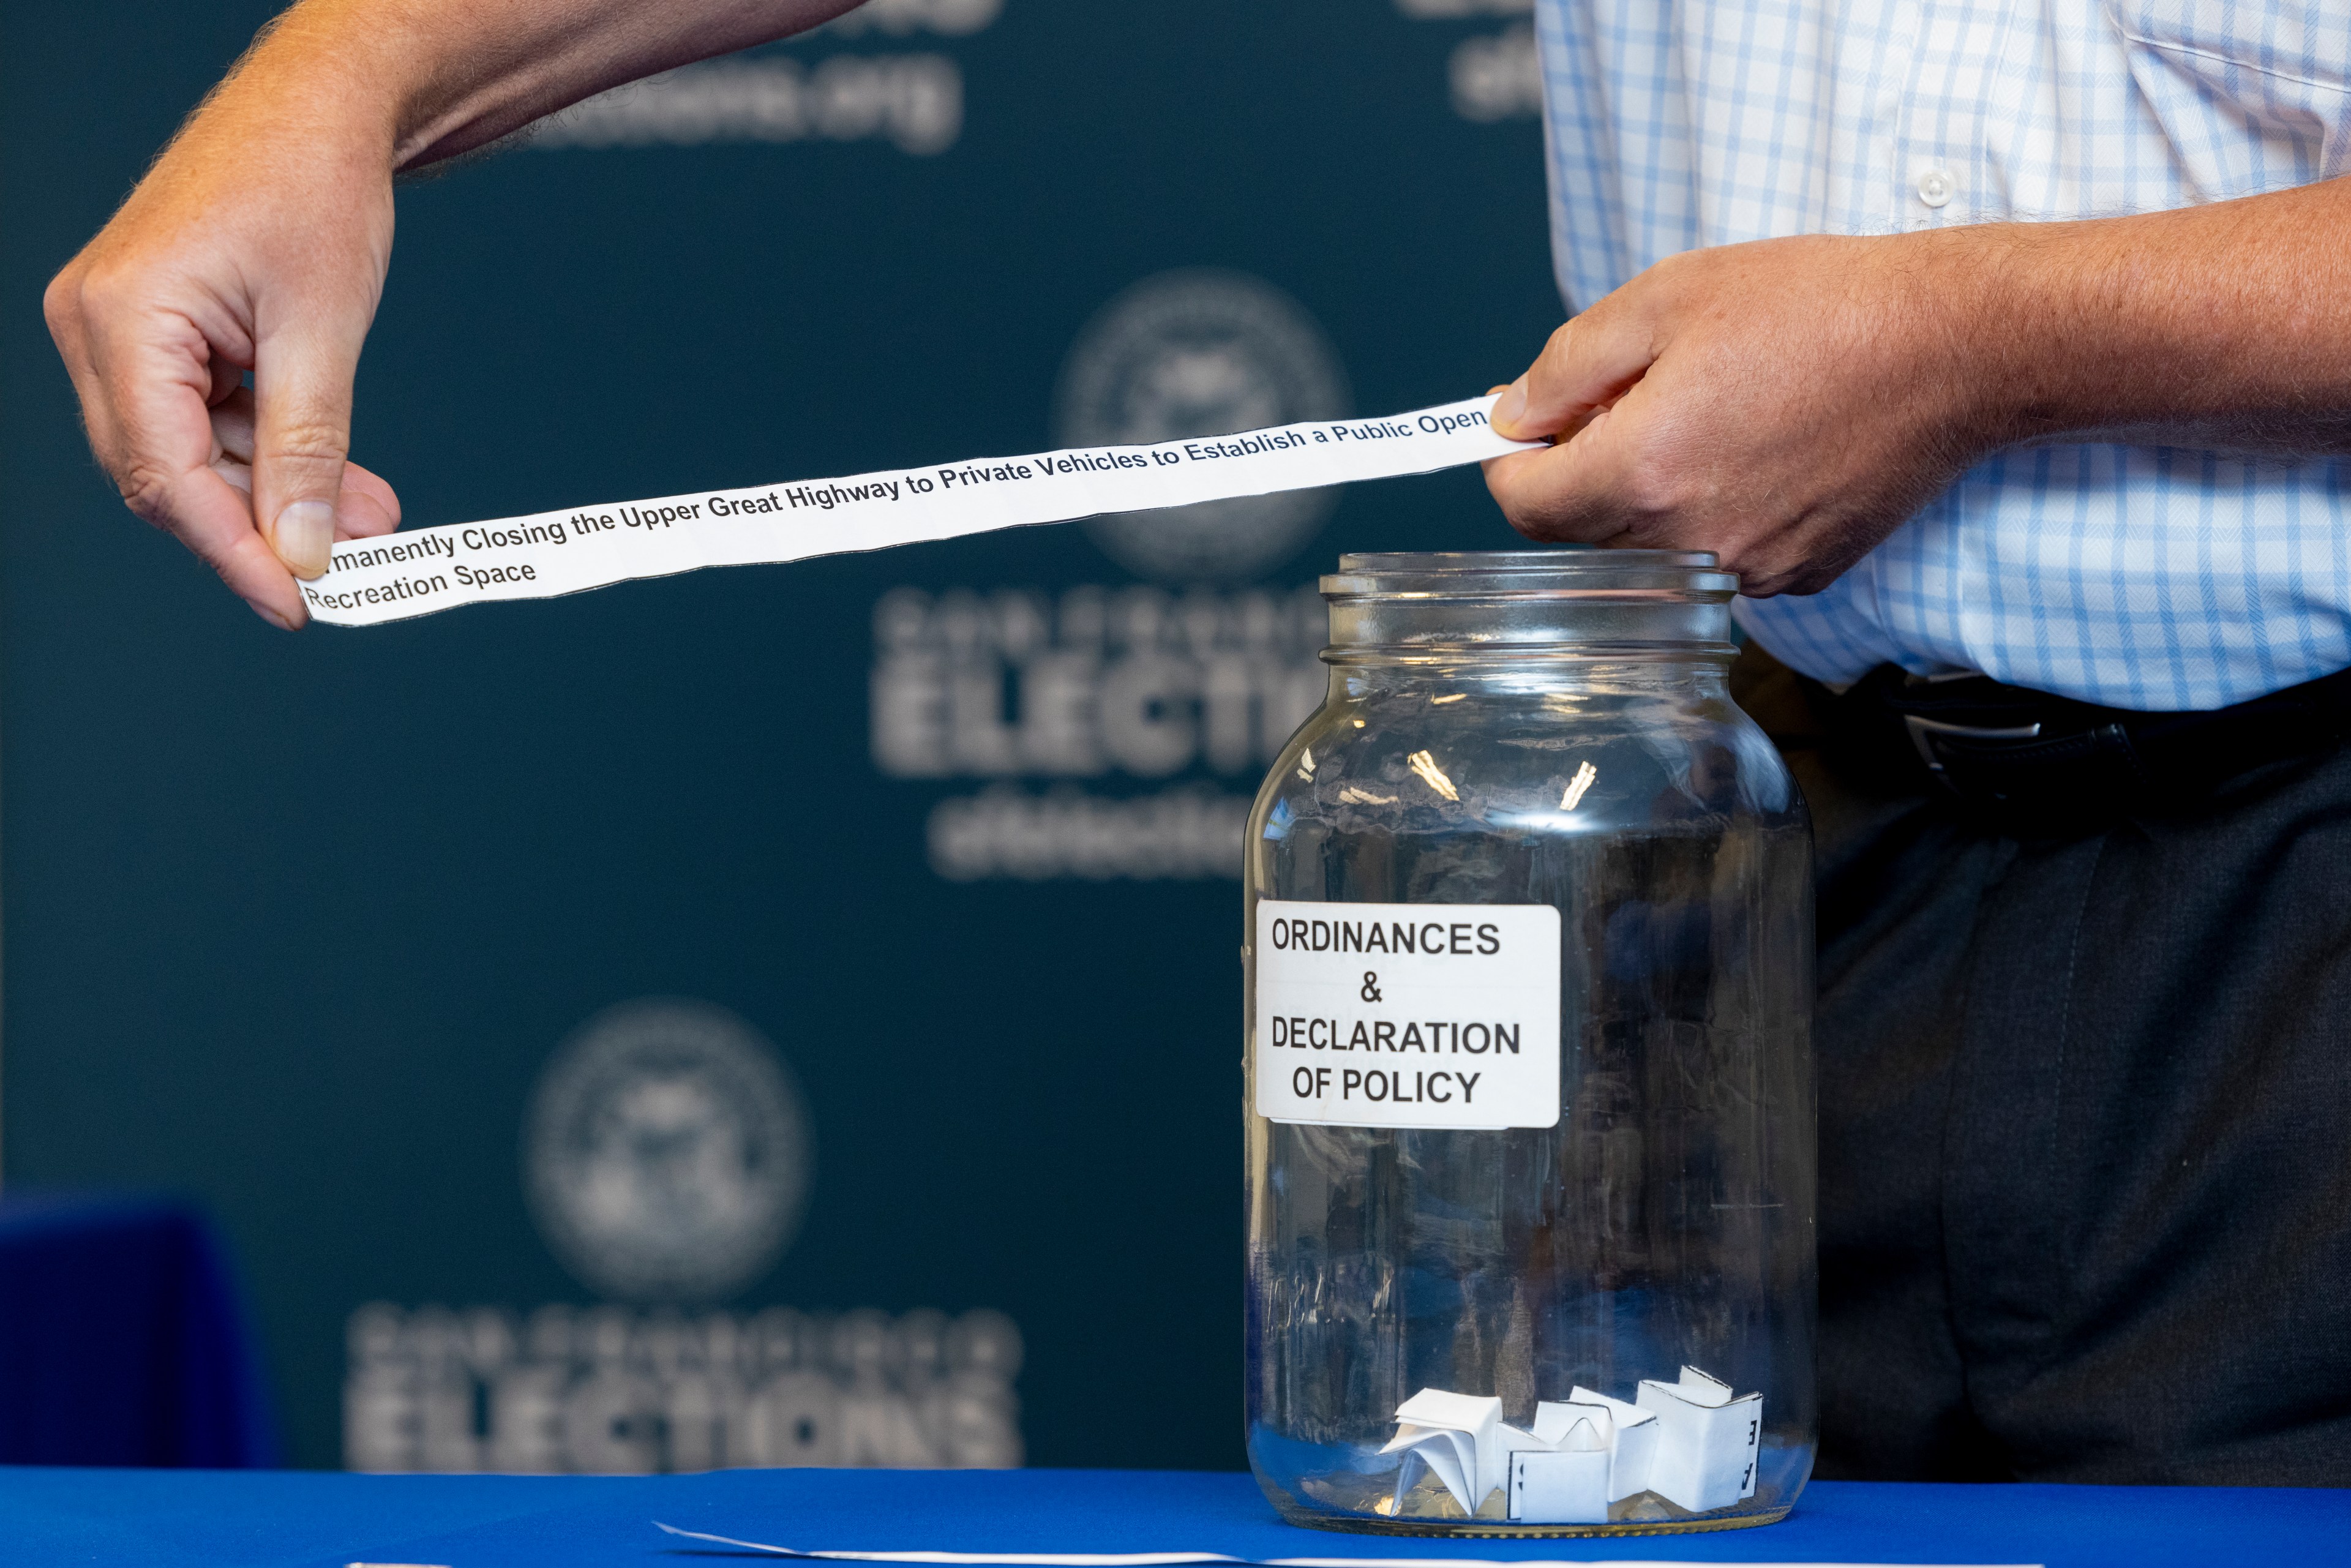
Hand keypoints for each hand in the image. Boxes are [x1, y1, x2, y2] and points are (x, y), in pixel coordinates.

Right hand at [44, 41, 402, 629]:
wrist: (316, 113)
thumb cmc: (313, 189)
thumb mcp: (322, 332)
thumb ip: (308, 450)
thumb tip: (305, 549)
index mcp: (120, 320)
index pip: (164, 476)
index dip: (233, 553)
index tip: (297, 606)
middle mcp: (96, 327)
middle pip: (164, 476)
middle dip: (260, 525)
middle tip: (351, 561)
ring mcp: (118, 329)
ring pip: (187, 456)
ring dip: (274, 492)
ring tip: (368, 513)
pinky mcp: (155, 333)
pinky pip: (200, 420)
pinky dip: (268, 452)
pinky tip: (337, 477)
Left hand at [1481, 233, 1993, 595]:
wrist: (1957, 346)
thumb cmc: (1822, 308)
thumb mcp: (1667, 298)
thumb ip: (1569, 366)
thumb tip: (1512, 414)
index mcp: (1646, 471)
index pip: (1526, 506)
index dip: (1509, 464)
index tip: (1521, 430)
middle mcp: (1691, 540)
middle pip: (1583, 533)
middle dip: (1581, 471)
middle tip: (1625, 398)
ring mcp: (1749, 569)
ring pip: (1651, 548)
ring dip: (1651, 493)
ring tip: (1707, 415)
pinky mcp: (1797, 576)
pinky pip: (1718, 555)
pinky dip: (1715, 511)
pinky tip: (1759, 449)